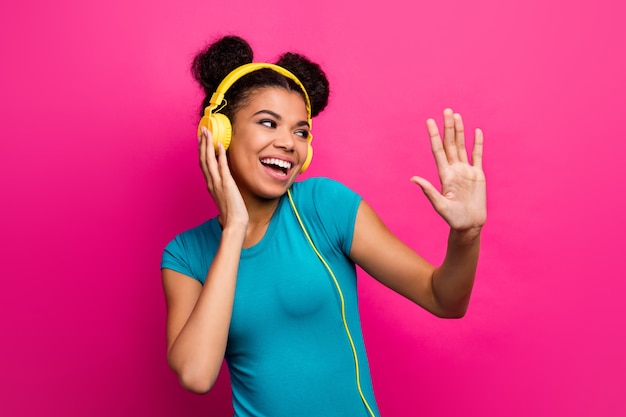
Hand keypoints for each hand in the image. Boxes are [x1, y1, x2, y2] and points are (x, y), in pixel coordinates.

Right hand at [198, 127, 248, 229]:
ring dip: (207, 145)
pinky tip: (220, 145)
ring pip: (209, 160)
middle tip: (202, 130)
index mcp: (210, 185)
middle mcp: (211, 182)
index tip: (201, 140)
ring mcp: (218, 183)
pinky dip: (220, 155)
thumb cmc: (232, 212)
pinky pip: (222, 166)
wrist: (235, 223)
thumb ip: (223, 188)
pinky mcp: (226, 184)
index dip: (201, 151)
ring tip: (207, 132)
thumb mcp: (225, 197)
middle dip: (202, 143)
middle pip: (203, 159)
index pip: (203, 164)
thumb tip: (225, 182)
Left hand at [411, 109, 485, 233]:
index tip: (429, 121)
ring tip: (457, 116)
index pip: (438, 150)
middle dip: (448, 127)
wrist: (469, 226)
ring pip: (462, 146)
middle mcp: (454, 170)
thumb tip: (413, 178)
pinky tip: (476, 131)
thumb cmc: (453, 219)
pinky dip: (478, 143)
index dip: (434, 135)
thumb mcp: (439, 205)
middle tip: (446, 110)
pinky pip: (478, 156)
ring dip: (460, 131)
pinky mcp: (478, 175)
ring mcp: (466, 171)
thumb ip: (428, 190)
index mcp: (444, 175)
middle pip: (450, 144)